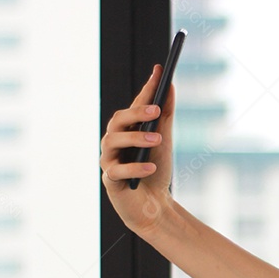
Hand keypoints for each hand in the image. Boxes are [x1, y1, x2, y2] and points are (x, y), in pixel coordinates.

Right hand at [100, 64, 175, 236]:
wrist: (154, 206)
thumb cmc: (156, 170)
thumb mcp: (164, 141)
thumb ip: (165, 115)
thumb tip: (169, 86)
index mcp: (127, 130)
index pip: (135, 104)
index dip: (146, 88)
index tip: (160, 71)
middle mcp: (114, 142)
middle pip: (118, 120)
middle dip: (136, 113)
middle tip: (156, 110)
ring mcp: (109, 160)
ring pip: (112, 142)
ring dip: (136, 138)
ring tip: (157, 139)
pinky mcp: (111, 181)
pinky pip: (117, 171)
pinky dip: (135, 168)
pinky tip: (151, 167)